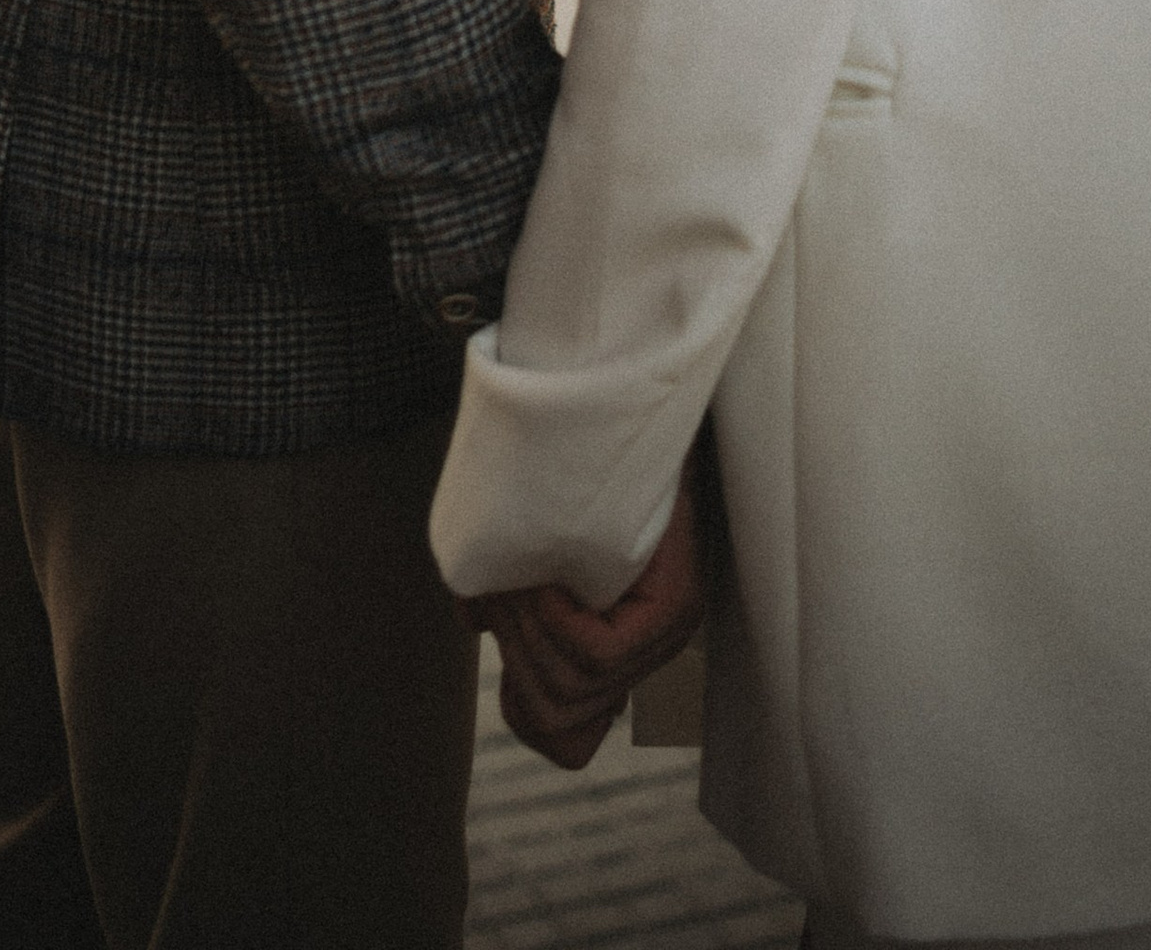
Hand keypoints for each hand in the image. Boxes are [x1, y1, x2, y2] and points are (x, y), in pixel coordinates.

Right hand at [457, 468, 705, 769]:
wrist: (616, 407)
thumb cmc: (569, 470)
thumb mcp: (527, 547)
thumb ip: (508, 596)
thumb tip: (475, 625)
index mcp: (620, 651)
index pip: (568, 743)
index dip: (519, 711)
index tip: (501, 643)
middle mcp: (651, 651)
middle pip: (556, 716)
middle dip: (510, 653)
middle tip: (499, 588)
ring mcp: (668, 631)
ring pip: (572, 688)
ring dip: (524, 629)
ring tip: (519, 571)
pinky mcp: (675, 606)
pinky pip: (597, 654)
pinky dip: (554, 620)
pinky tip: (547, 578)